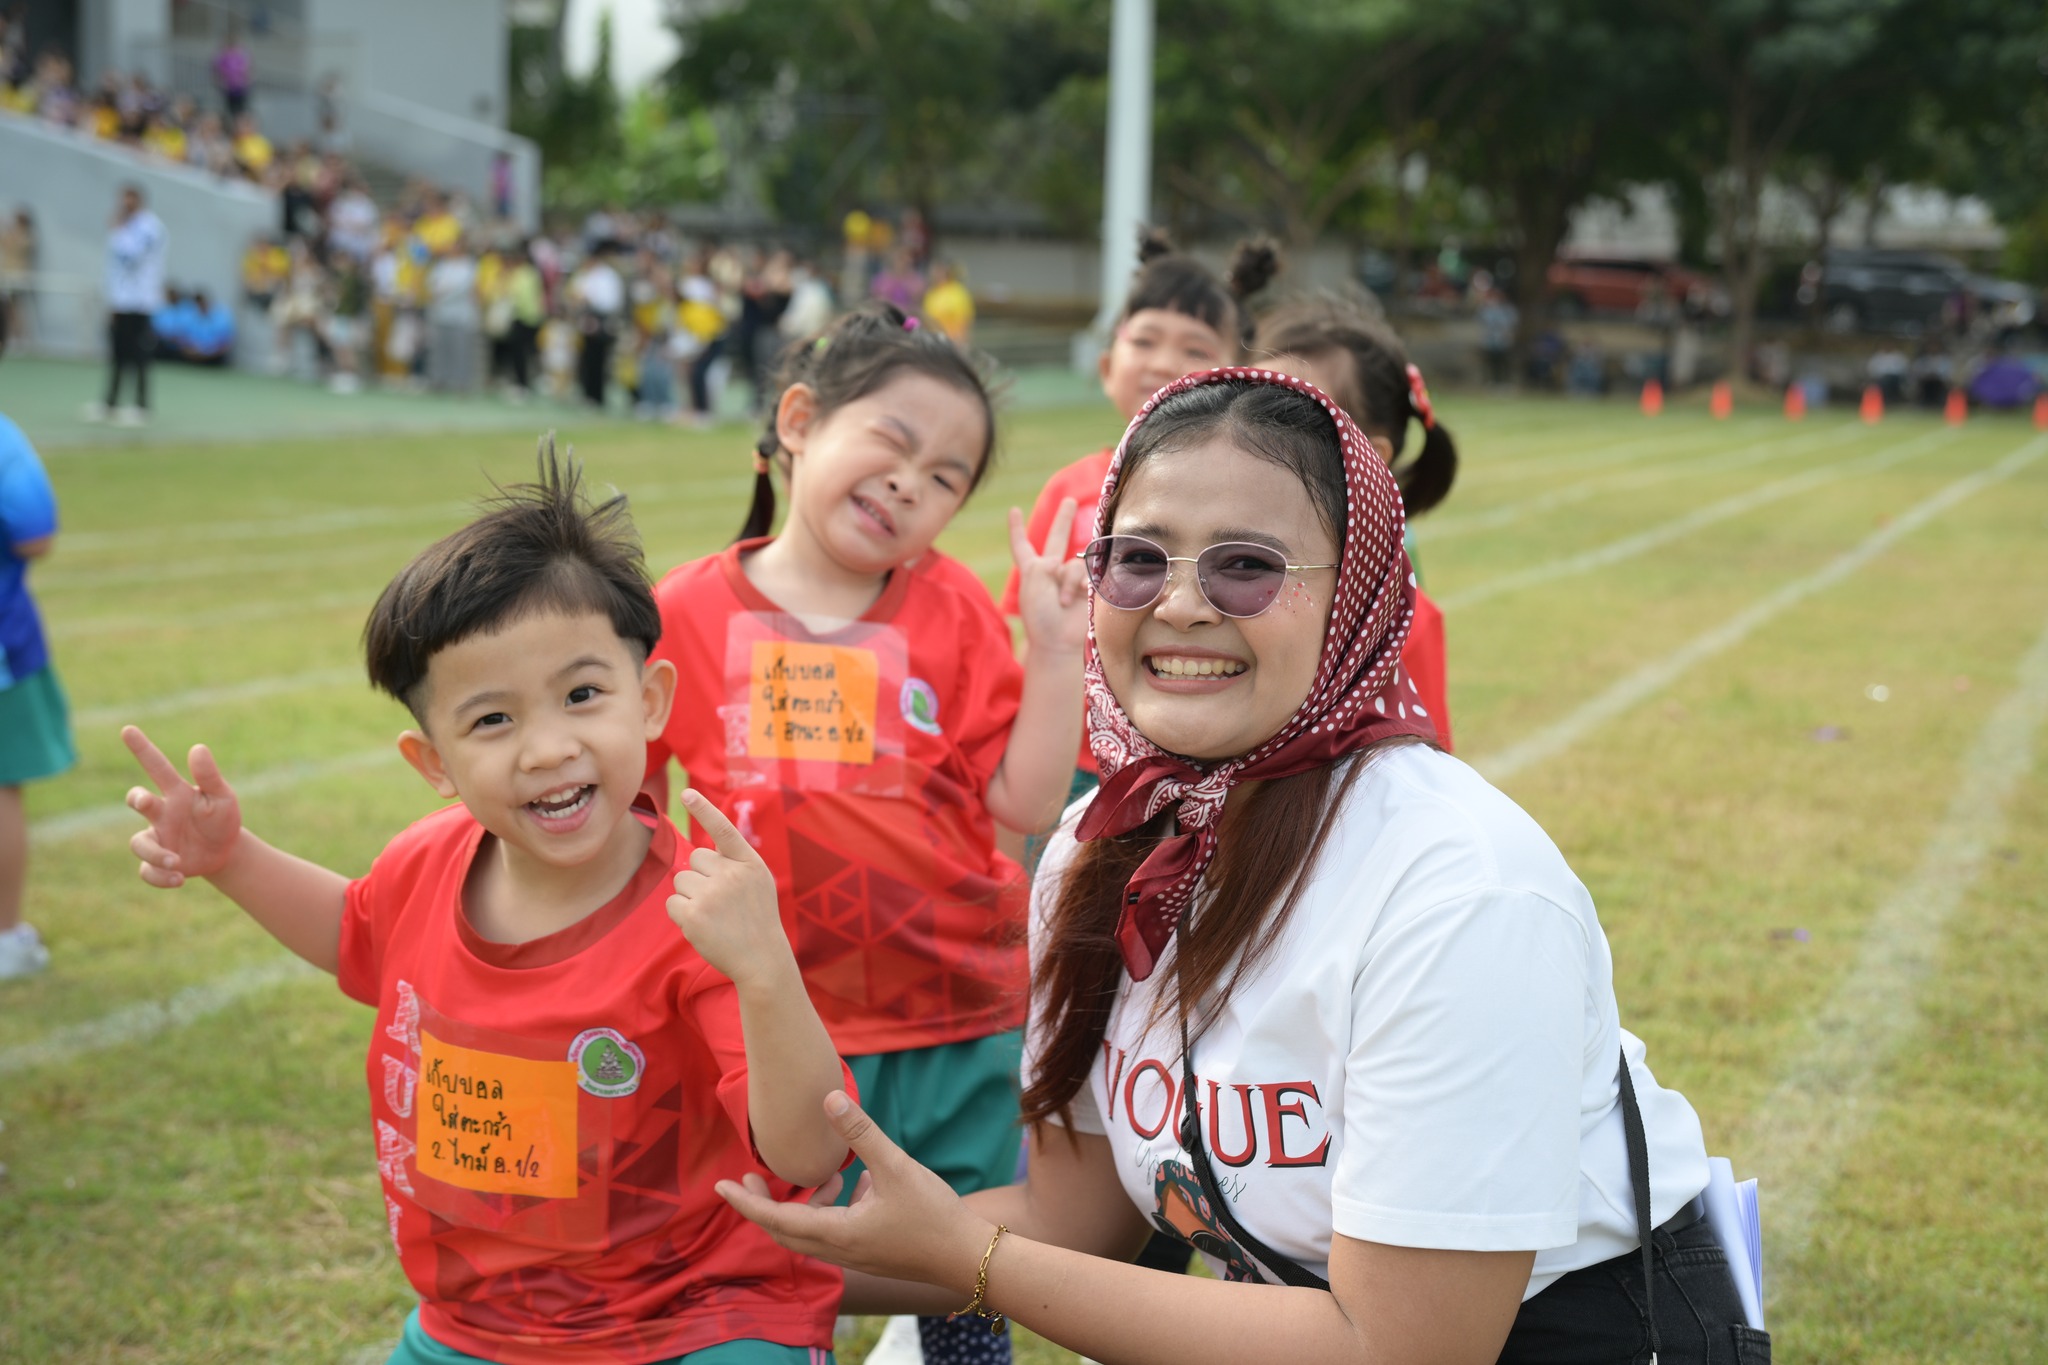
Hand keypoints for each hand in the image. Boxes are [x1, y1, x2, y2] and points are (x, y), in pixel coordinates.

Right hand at [122, 725, 244, 886]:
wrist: (225, 851)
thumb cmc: (222, 818)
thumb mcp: (222, 797)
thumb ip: (210, 775)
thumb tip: (198, 748)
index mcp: (177, 793)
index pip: (157, 766)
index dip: (142, 748)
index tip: (128, 729)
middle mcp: (161, 813)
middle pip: (138, 800)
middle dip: (136, 798)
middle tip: (144, 799)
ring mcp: (157, 837)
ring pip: (139, 843)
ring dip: (155, 853)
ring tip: (177, 861)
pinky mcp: (157, 862)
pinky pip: (146, 871)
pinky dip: (160, 876)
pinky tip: (179, 878)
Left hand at [668, 789, 791, 990]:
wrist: (762, 960)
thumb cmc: (757, 920)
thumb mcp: (757, 883)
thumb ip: (734, 864)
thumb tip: (695, 854)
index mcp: (749, 863)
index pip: (723, 830)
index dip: (704, 810)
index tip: (687, 793)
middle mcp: (731, 874)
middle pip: (694, 859)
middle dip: (699, 877)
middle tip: (719, 901)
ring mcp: (712, 894)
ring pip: (680, 881)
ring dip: (690, 897)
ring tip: (713, 915)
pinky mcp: (694, 915)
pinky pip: (672, 903)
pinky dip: (681, 915)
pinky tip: (702, 926)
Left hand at [718, 1090, 994, 1291]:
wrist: (969, 1257)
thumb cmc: (933, 1215)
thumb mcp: (896, 1166)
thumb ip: (861, 1132)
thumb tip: (831, 1097)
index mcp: (836, 1234)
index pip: (775, 1221)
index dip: (745, 1202)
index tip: (720, 1186)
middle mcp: (839, 1251)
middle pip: (785, 1231)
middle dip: (764, 1204)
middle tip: (750, 1175)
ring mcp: (855, 1256)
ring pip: (811, 1232)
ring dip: (806, 1204)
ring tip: (827, 1175)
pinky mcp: (871, 1254)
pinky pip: (834, 1232)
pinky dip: (831, 1209)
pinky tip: (859, 1185)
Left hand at [1011, 500, 1088, 656]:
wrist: (1058, 642)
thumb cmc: (1040, 615)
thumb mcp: (1034, 579)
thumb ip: (1050, 560)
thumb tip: (1073, 562)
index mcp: (1032, 569)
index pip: (1022, 545)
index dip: (1017, 528)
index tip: (1014, 511)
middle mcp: (1051, 571)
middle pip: (1057, 539)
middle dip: (1064, 520)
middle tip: (1070, 501)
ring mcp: (1071, 579)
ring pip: (1076, 562)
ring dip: (1069, 581)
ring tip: (1064, 602)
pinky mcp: (1089, 588)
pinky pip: (1090, 574)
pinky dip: (1083, 584)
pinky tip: (1081, 597)